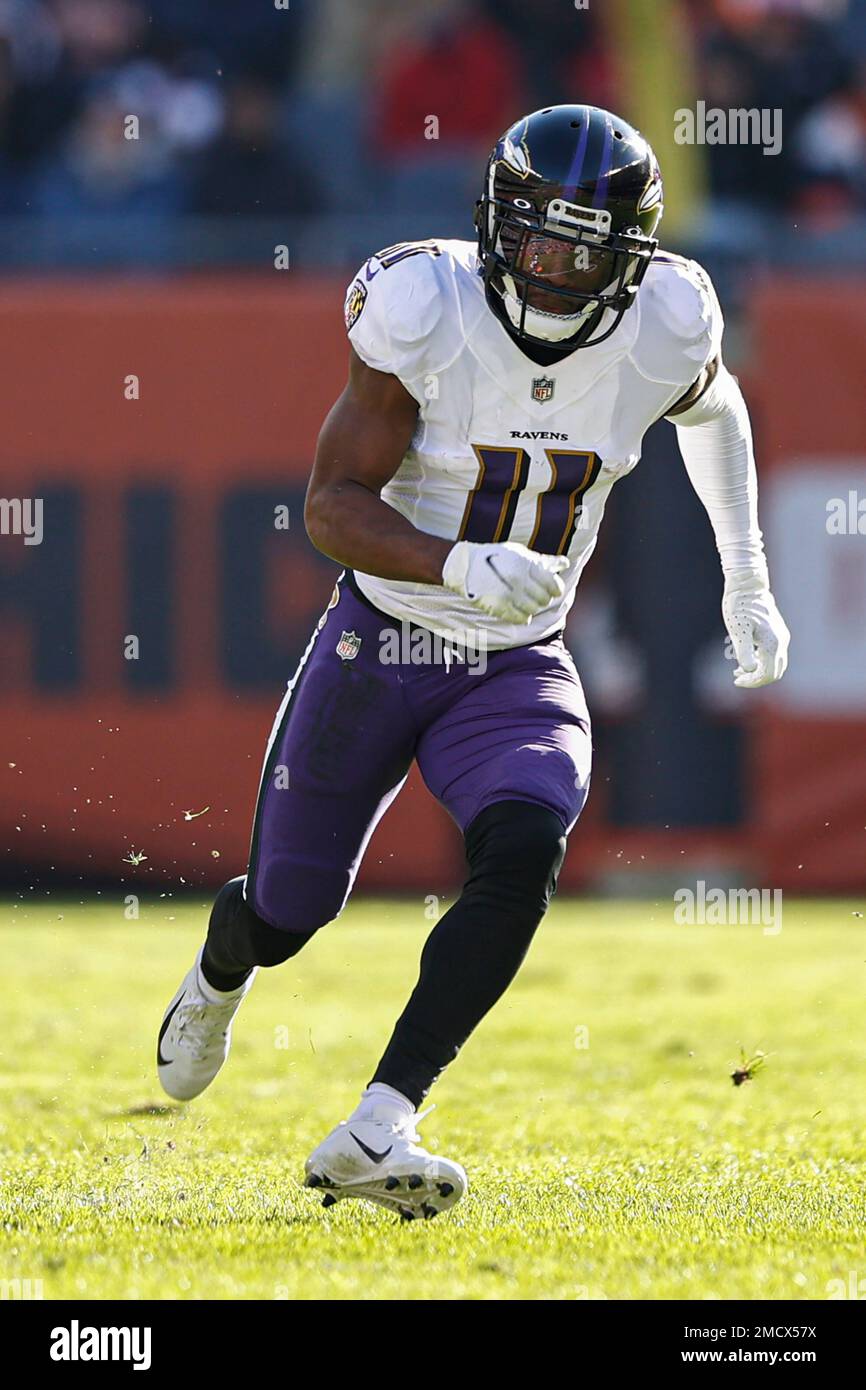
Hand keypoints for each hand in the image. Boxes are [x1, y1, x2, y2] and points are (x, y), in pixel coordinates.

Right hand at [442, 540, 567, 624]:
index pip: (553, 584)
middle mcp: (520, 580)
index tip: (552, 590)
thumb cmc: (497, 557)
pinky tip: (521, 614)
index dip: (555, 589)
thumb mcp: (520, 553)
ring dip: (533, 608)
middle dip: (543, 599)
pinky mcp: (499, 606)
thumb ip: (543, 560)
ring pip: (533, 610)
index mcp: (527, 565)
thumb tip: (565, 564)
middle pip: (544, 599)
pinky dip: (523, 618)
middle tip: (537, 596)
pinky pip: (520, 618)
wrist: (466, 566)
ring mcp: (509, 594)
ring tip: (526, 602)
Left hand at [722, 570, 789, 687]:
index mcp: (773, 644)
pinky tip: (746, 657)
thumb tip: (750, 669)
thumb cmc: (740, 606)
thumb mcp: (738, 630)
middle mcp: (781, 642)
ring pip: (775, 664)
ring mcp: (782, 637)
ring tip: (738, 670)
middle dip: (756, 678)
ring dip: (759, 670)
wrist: (747, 585)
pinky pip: (774, 654)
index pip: (768, 674)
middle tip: (737, 677)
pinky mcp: (778, 632)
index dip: (752, 682)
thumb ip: (744, 652)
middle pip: (775, 672)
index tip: (736, 681)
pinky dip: (762, 661)